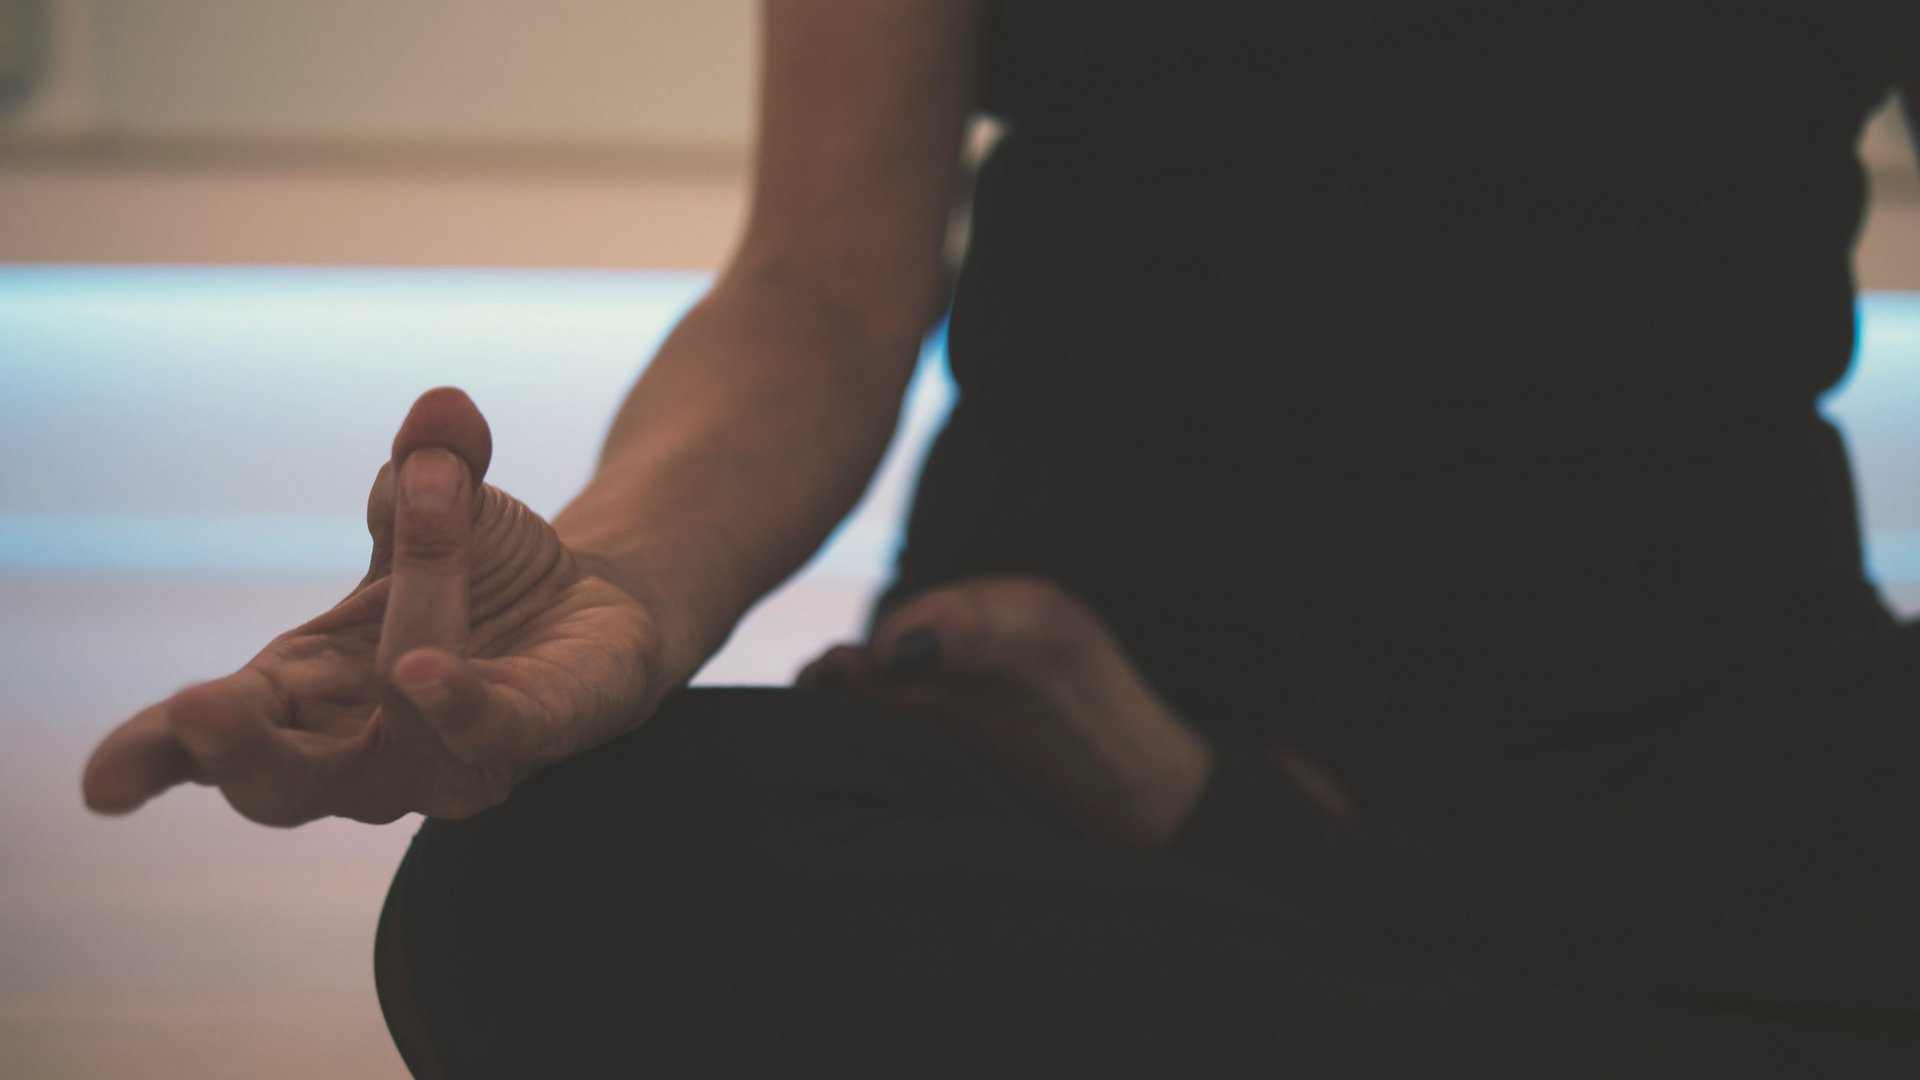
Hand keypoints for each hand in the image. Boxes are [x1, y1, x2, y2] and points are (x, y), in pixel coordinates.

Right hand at [81, 388, 666, 825]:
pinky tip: (430, 670)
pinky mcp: (537, 738)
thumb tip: (443, 409)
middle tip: (197, 708)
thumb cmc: (478, 572)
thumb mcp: (439, 498)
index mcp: (303, 692)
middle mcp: (365, 749)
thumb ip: (429, 463)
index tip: (102, 783)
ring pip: (403, 734)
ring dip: (408, 620)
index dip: (155, 756)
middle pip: (284, 786)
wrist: (590, 605)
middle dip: (240, 751)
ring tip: (425, 516)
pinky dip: (460, 706)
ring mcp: (449, 759)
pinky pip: (493, 735)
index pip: (210, 740)